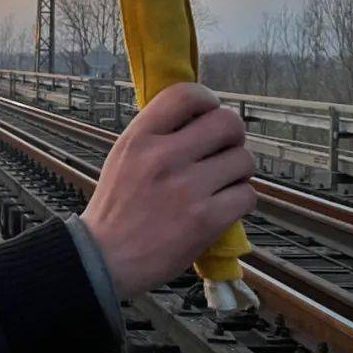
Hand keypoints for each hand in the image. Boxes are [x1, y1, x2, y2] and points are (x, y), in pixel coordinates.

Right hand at [80, 82, 255, 297]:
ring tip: (220, 183)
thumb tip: (199, 117)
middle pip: (228, 122)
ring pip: (244, 160)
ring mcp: (187, 188)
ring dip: (238, 172)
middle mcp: (163, 157)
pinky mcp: (206, 219)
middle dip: (233, 137)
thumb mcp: (123, 156)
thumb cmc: (116, 206)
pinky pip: (247, 195)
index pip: (186, 94)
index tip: (207, 115)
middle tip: (223, 151)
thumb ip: (156, 134)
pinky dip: (239, 201)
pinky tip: (221, 207)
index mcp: (139, 138)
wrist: (105, 257)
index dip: (207, 100)